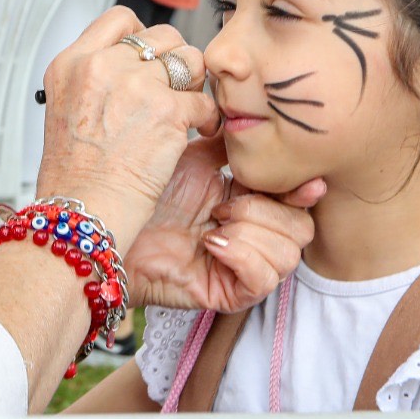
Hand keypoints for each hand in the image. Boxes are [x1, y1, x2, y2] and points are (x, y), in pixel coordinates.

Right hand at [35, 8, 219, 247]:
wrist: (82, 211)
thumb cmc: (74, 176)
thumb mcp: (64, 111)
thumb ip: (93, 80)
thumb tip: (127, 66)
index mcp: (72, 63)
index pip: (119, 19)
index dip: (142, 35)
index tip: (150, 57)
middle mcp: (101, 66)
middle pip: (160, 36)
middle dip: (174, 61)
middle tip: (175, 87)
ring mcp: (135, 85)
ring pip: (189, 60)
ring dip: (194, 83)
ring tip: (187, 107)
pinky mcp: (167, 111)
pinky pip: (203, 101)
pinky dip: (207, 119)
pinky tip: (197, 132)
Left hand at [126, 135, 323, 311]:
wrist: (111, 226)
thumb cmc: (145, 191)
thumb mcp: (195, 158)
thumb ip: (232, 145)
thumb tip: (260, 125)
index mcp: (249, 202)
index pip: (296, 201)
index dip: (302, 191)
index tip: (308, 183)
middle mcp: (251, 237)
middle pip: (301, 230)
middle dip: (267, 210)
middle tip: (224, 205)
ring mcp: (242, 267)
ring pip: (288, 255)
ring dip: (252, 232)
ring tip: (214, 223)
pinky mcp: (228, 293)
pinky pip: (262, 280)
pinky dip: (241, 256)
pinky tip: (211, 244)